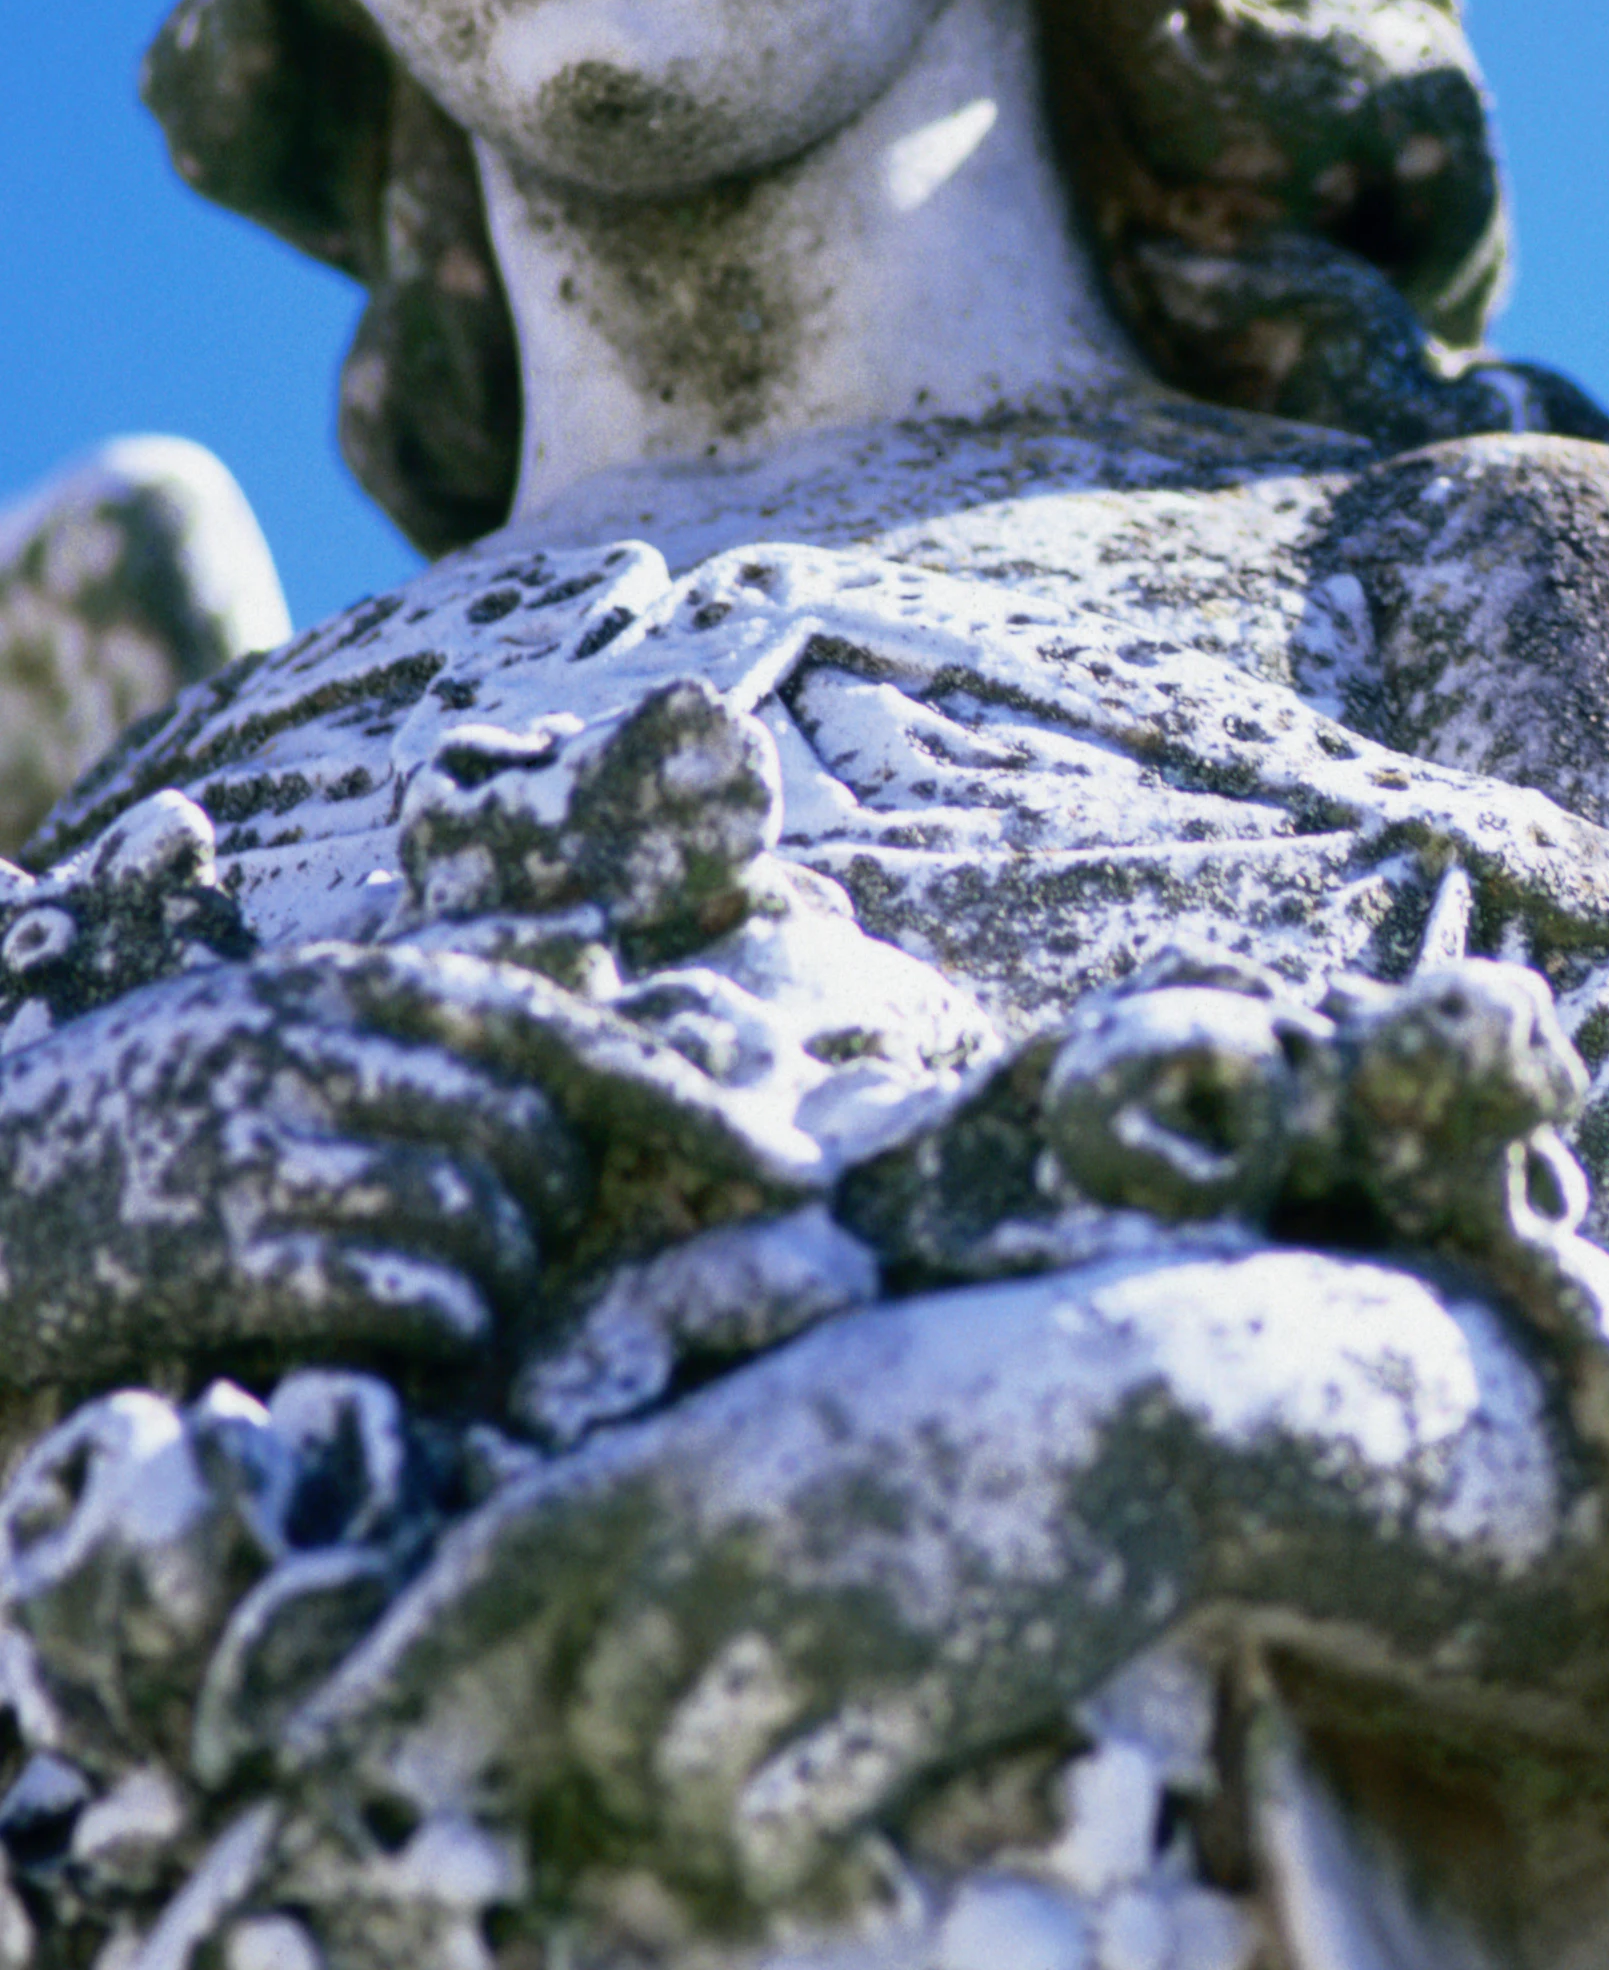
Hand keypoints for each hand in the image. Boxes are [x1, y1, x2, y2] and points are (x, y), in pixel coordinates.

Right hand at [0, 938, 831, 1390]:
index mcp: (351, 980)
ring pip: (479, 1218)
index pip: (565, 1031)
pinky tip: (403, 1328)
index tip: (793, 1165)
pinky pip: (403, 1294)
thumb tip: (608, 936)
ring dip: (492, 1277)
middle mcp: (316, 1044)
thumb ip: (455, 973)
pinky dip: (437, 1324)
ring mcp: (259, 1145)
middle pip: (537, 1136)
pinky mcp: (211, 1251)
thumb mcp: (296, 1003)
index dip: (689, 1101)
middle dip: (552, 1208)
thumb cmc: (160, 1101)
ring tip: (432, 1287)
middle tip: (497, 1240)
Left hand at [280, 1251, 1608, 1917]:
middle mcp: (739, 1524)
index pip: (502, 1553)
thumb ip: (703, 1484)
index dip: (401, 1654)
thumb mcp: (819, 1395)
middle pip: (600, 1705)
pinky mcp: (922, 1686)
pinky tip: (860, 1837)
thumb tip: (598, 1626)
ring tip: (797, 1793)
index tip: (329, 1740)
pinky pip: (797, 1820)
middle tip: (700, 1779)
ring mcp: (830, 1606)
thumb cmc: (982, 1396)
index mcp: (705, 1441)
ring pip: (689, 1780)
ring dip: (724, 1818)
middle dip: (625, 1767)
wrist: (1156, 1398)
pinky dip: (804, 1853)